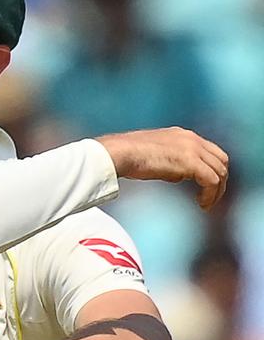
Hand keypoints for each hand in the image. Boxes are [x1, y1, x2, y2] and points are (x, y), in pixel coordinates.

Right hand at [96, 127, 228, 209]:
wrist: (119, 153)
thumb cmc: (126, 155)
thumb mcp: (154, 153)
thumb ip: (170, 160)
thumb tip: (178, 175)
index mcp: (183, 135)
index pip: (209, 151)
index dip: (212, 169)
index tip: (205, 185)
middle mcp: (192, 139)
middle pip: (221, 160)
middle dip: (220, 180)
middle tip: (211, 196)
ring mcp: (193, 149)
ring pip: (220, 172)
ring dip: (216, 191)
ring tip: (206, 204)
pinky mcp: (191, 162)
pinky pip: (211, 181)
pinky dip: (210, 195)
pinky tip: (201, 204)